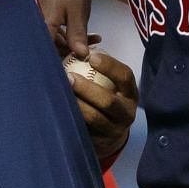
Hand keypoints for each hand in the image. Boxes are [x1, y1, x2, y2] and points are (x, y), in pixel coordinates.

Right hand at [34, 0, 99, 56]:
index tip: (77, 67)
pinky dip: (68, 31)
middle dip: (71, 51)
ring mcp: (38, 15)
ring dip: (72, 41)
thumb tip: (81, 56)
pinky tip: (87, 33)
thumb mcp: (78, 10)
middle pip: (50, 46)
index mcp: (41, 22)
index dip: (62, 61)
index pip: (48, 52)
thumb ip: (77, 34)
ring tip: (94, 40)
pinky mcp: (43, 11)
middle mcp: (35, 20)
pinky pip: (54, 28)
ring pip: (54, 37)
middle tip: (91, 51)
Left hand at [71, 48, 137, 164]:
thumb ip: (99, 68)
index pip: (125, 77)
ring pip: (94, 118)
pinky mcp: (101, 143)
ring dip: (76, 104)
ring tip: (60, 92)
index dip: (110, 66)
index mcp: (130, 93)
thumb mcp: (111, 85)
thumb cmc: (107, 98)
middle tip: (68, 76)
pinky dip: (71, 119)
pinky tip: (58, 110)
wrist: (111, 135)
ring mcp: (114, 130)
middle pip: (108, 102)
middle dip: (87, 88)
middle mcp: (126, 113)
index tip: (91, 56)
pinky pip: (84, 131)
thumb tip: (83, 43)